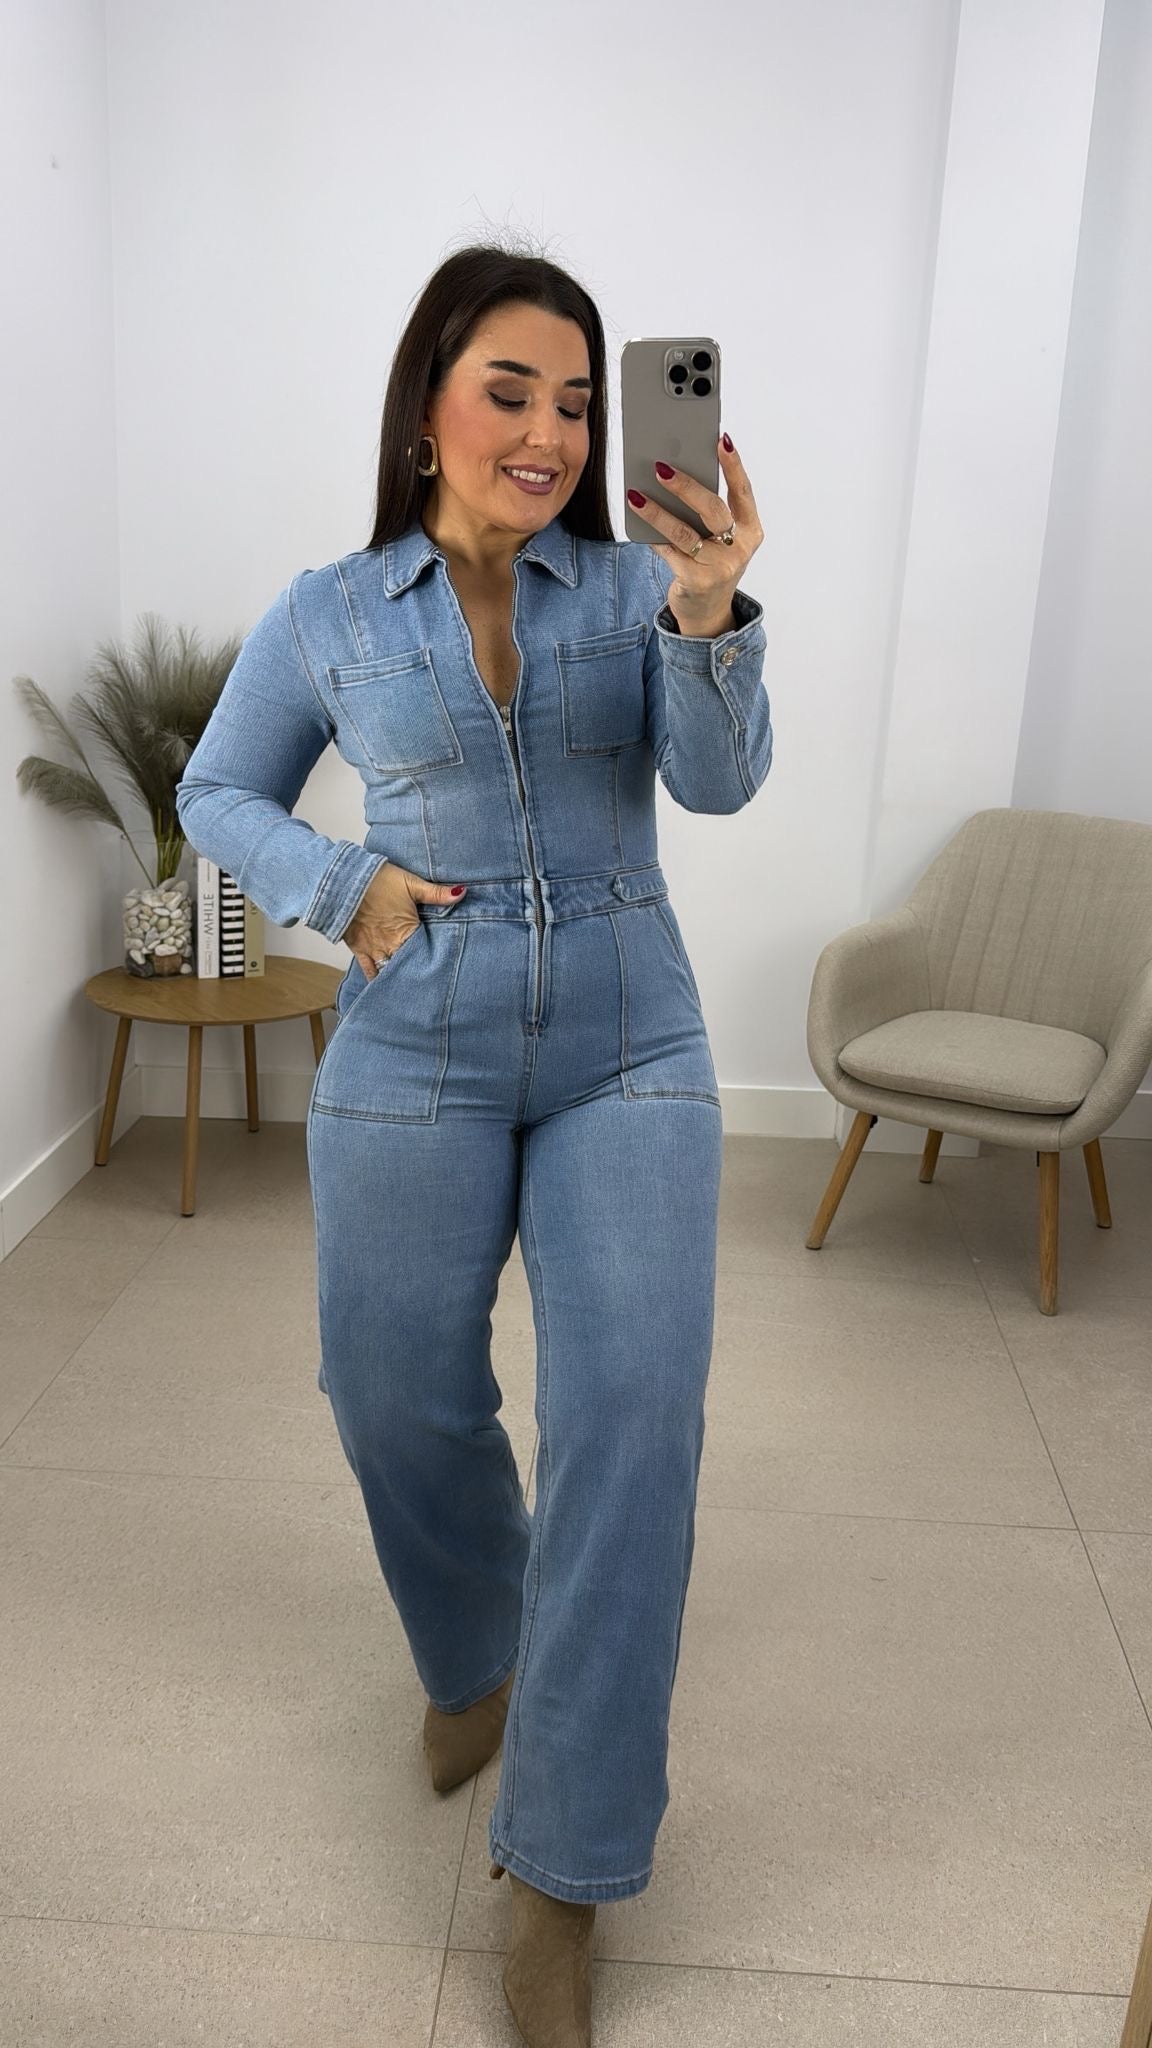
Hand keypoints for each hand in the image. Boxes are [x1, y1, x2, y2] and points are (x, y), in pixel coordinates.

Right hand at [341, 863, 465, 979]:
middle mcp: (391, 945)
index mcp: (407, 931)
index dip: (434, 962)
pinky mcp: (358, 948)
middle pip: (408, 965)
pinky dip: (377, 980)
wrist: (342, 881)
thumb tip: (462, 893)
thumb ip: (437, 893)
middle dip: (417, 973)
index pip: (424, 953)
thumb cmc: (377, 880)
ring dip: (399, 977)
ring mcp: (374, 949)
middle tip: (430, 985)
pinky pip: (369, 970)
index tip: (444, 970)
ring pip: (390, 971)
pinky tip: (384, 988)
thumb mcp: (411, 883)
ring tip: (410, 988)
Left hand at [627, 434, 762, 632]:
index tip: (721, 440)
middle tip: (661, 467)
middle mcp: (739, 548)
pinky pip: (669, 552)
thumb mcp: (719, 539)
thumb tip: (674, 476)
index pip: (743, 491)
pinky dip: (652, 535)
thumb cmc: (711, 564)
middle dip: (686, 486)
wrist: (707, 613)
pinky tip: (636, 521)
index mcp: (750, 531)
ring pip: (684, 532)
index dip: (733, 465)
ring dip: (657, 512)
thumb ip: (708, 514)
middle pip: (712, 509)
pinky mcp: (696, 581)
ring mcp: (719, 567)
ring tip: (636, 494)